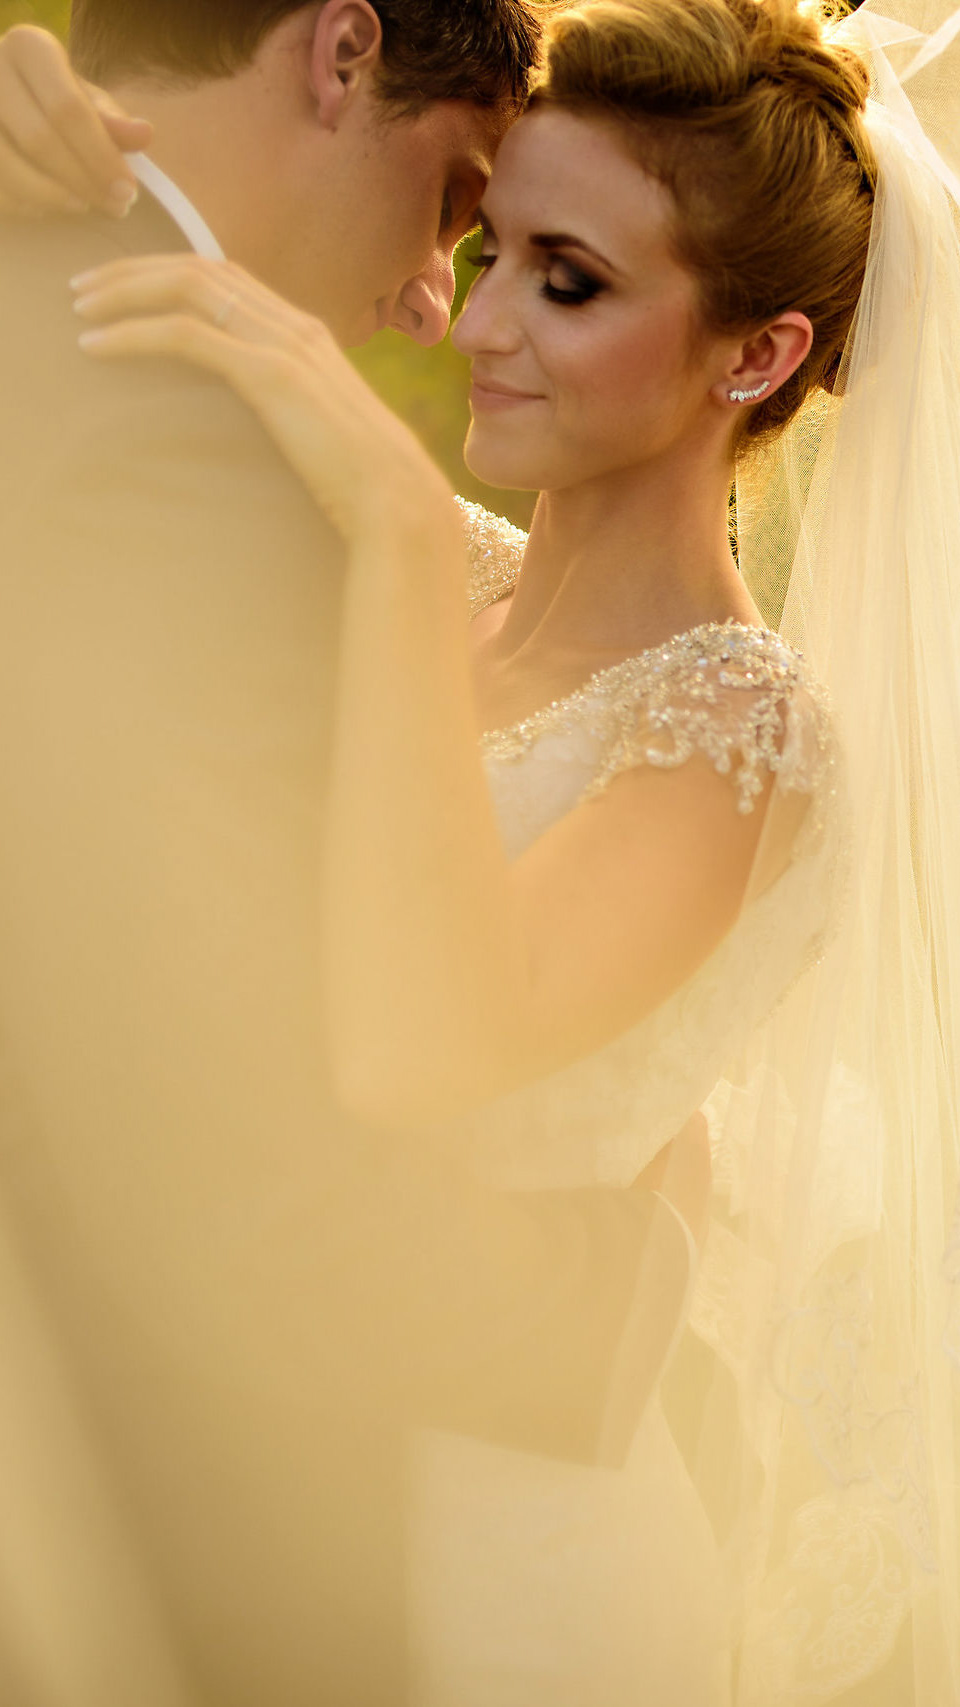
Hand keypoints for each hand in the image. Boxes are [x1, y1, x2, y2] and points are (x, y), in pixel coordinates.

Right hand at [0, 25, 151, 217]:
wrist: (5, 96)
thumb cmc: (52, 97)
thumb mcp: (84, 99)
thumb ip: (109, 121)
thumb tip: (144, 134)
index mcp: (29, 48)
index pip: (67, 108)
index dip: (100, 156)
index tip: (128, 192)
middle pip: (39, 140)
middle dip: (82, 182)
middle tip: (115, 208)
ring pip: (8, 168)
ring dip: (51, 198)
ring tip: (82, 206)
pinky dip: (22, 204)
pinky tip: (47, 206)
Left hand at [72, 254, 456, 543]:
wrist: (399, 503)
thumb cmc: (362, 485)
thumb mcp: (316, 434)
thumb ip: (286, 410)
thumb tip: (256, 421)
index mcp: (306, 334)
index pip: (226, 276)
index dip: (168, 272)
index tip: (120, 289)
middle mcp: (296, 325)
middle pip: (201, 266)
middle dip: (134, 268)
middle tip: (81, 287)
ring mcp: (285, 343)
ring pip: (188, 287)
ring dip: (125, 291)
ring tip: (80, 308)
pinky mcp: (270, 375)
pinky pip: (186, 335)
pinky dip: (133, 333)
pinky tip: (97, 345)